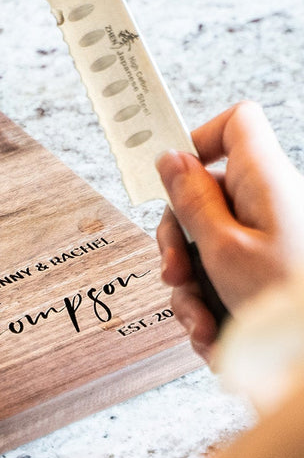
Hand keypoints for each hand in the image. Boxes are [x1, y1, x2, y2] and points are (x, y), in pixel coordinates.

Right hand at [156, 101, 303, 359]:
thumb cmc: (286, 300)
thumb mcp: (223, 248)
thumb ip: (192, 200)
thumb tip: (172, 160)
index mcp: (265, 182)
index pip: (234, 124)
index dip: (198, 141)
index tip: (171, 176)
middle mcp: (270, 205)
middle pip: (204, 196)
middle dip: (179, 240)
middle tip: (176, 272)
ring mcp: (270, 239)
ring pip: (207, 245)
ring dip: (191, 286)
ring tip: (201, 320)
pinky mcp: (266, 271)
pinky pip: (222, 276)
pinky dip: (209, 306)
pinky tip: (215, 333)